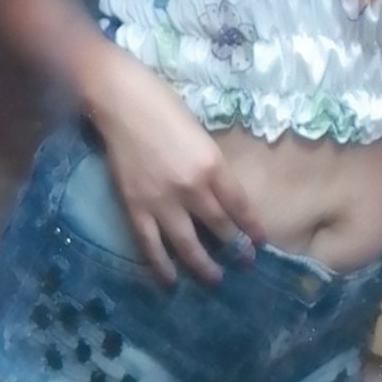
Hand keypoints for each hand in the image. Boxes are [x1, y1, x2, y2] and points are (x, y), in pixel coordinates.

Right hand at [80, 45, 263, 286]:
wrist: (120, 101)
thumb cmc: (164, 107)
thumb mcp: (201, 134)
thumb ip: (210, 166)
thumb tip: (219, 194)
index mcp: (212, 165)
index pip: (238, 204)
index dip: (251, 226)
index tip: (260, 242)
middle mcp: (191, 187)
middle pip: (218, 226)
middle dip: (234, 247)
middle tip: (244, 263)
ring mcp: (161, 200)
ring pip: (187, 242)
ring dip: (202, 264)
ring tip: (214, 279)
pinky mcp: (134, 206)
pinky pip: (150, 243)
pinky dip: (160, 264)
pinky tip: (169, 280)